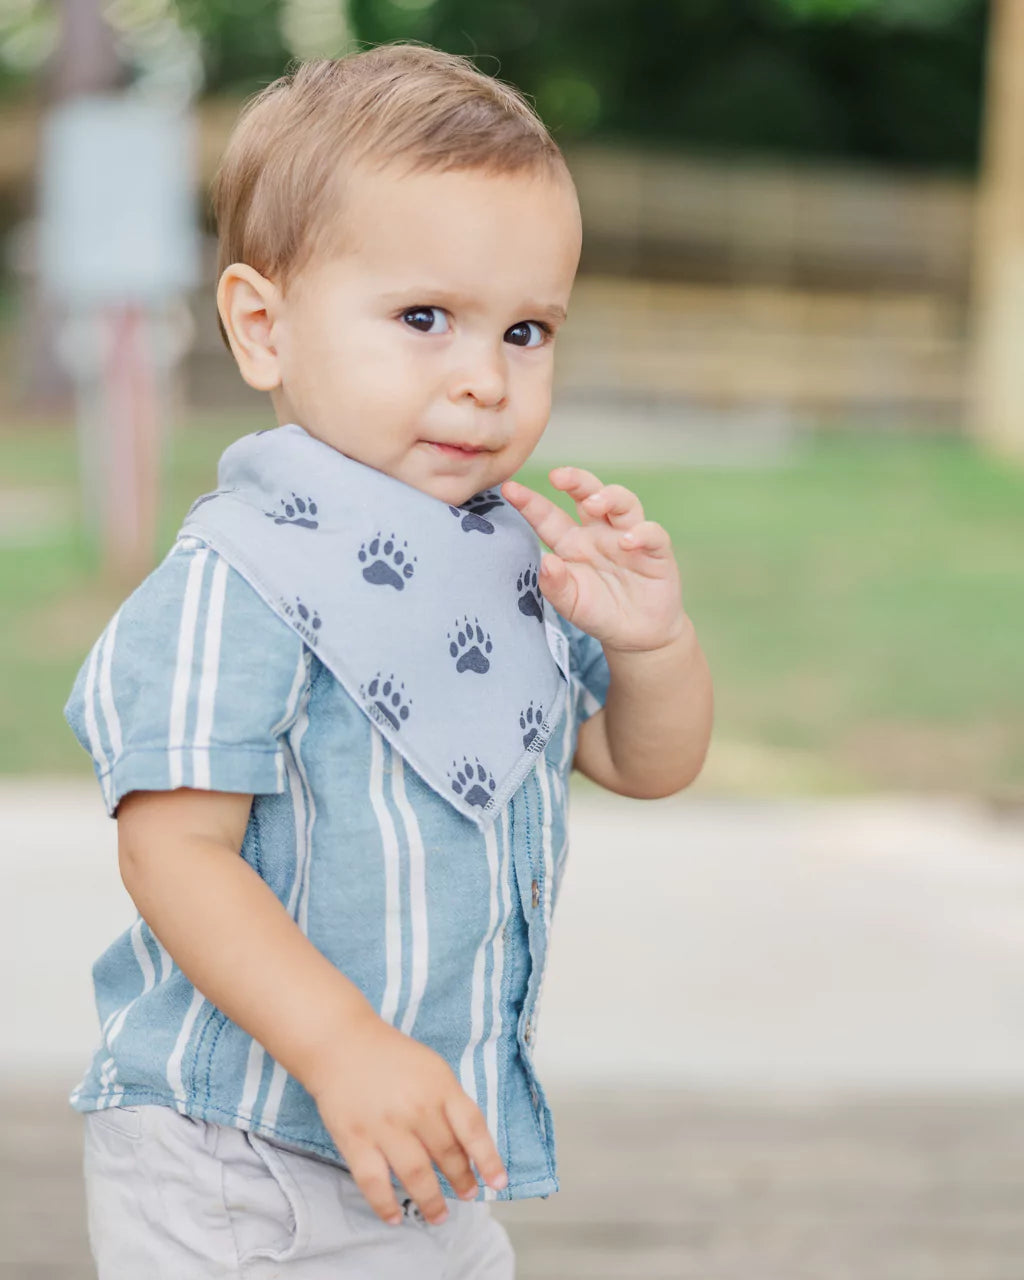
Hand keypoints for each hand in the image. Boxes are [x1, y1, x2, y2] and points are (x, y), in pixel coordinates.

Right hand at [307, 1012, 507, 1225]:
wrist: (341, 1043)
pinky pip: (374, 1182)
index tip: (498, 1183)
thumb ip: (449, 1103)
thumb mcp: (433, 1069)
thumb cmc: (392, 1057)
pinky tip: (395, 1216)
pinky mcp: (355, 1140)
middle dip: (461, 1181)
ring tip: (439, 1215)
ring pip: (415, 1175)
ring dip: (431, 1201)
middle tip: (467, 1195)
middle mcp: (416, 1108)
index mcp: (440, 1087)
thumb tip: (467, 1146)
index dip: (488, 1159)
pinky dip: (385, 1204)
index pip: (472, 1128)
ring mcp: (385, 1126)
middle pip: (446, 1154)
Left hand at [501, 466, 686, 652]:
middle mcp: (599, 533)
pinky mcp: (656, 551)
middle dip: (575, 480)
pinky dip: (641, 533)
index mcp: (572, 542)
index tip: (509, 489)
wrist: (637, 636)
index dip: (530, 502)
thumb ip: (555, 586)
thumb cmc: (599, 612)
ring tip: (592, 505)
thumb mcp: (570, 604)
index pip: (549, 516)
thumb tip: (546, 562)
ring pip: (623, 502)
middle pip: (589, 493)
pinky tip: (627, 542)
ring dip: (608, 497)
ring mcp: (629, 538)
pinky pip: (652, 533)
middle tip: (558, 476)